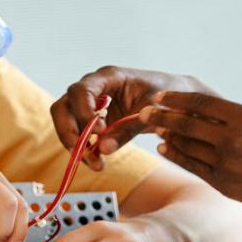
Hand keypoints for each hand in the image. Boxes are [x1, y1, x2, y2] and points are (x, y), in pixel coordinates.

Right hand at [50, 66, 216, 169]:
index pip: (81, 91)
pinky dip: (84, 148)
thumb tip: (103, 149)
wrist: (177, 101)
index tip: (99, 132)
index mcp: (109, 77)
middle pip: (64, 107)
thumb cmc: (167, 97)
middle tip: (83, 155)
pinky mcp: (95, 119)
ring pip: (66, 122)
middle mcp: (95, 87)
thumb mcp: (152, 112)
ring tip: (95, 164)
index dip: (83, 112)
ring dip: (75, 145)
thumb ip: (129, 128)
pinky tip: (98, 161)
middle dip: (69, 132)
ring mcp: (92, 103)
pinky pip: (79, 133)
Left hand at [140, 91, 241, 214]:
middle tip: (143, 112)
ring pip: (186, 146)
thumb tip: (193, 110)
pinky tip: (166, 147)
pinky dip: (176, 155)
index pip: (199, 102)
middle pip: (186, 124)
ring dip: (167, 136)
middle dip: (161, 117)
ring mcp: (227, 163)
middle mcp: (232, 138)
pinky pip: (192, 166)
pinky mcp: (224, 183)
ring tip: (154, 127)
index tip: (158, 96)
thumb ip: (228, 117)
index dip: (175, 99)